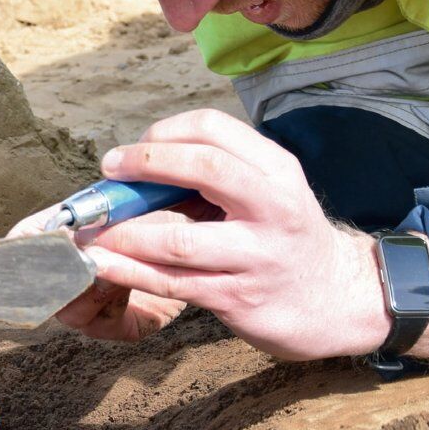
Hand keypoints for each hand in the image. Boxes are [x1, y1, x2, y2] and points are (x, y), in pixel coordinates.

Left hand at [44, 109, 428, 359]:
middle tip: (110, 171)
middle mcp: (273, 207)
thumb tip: (140, 169)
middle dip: (146, 164)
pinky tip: (104, 263)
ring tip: (93, 229)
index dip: (164, 133)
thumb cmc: (285, 237)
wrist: (335, 300)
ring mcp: (257, 256)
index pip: (215, 129)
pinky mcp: (239, 298)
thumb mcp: (268, 191)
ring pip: (178, 239)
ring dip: (125, 232)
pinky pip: (174, 282)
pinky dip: (131, 271)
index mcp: (276, 170)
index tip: (133, 151)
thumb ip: (218, 174)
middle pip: (203, 168)